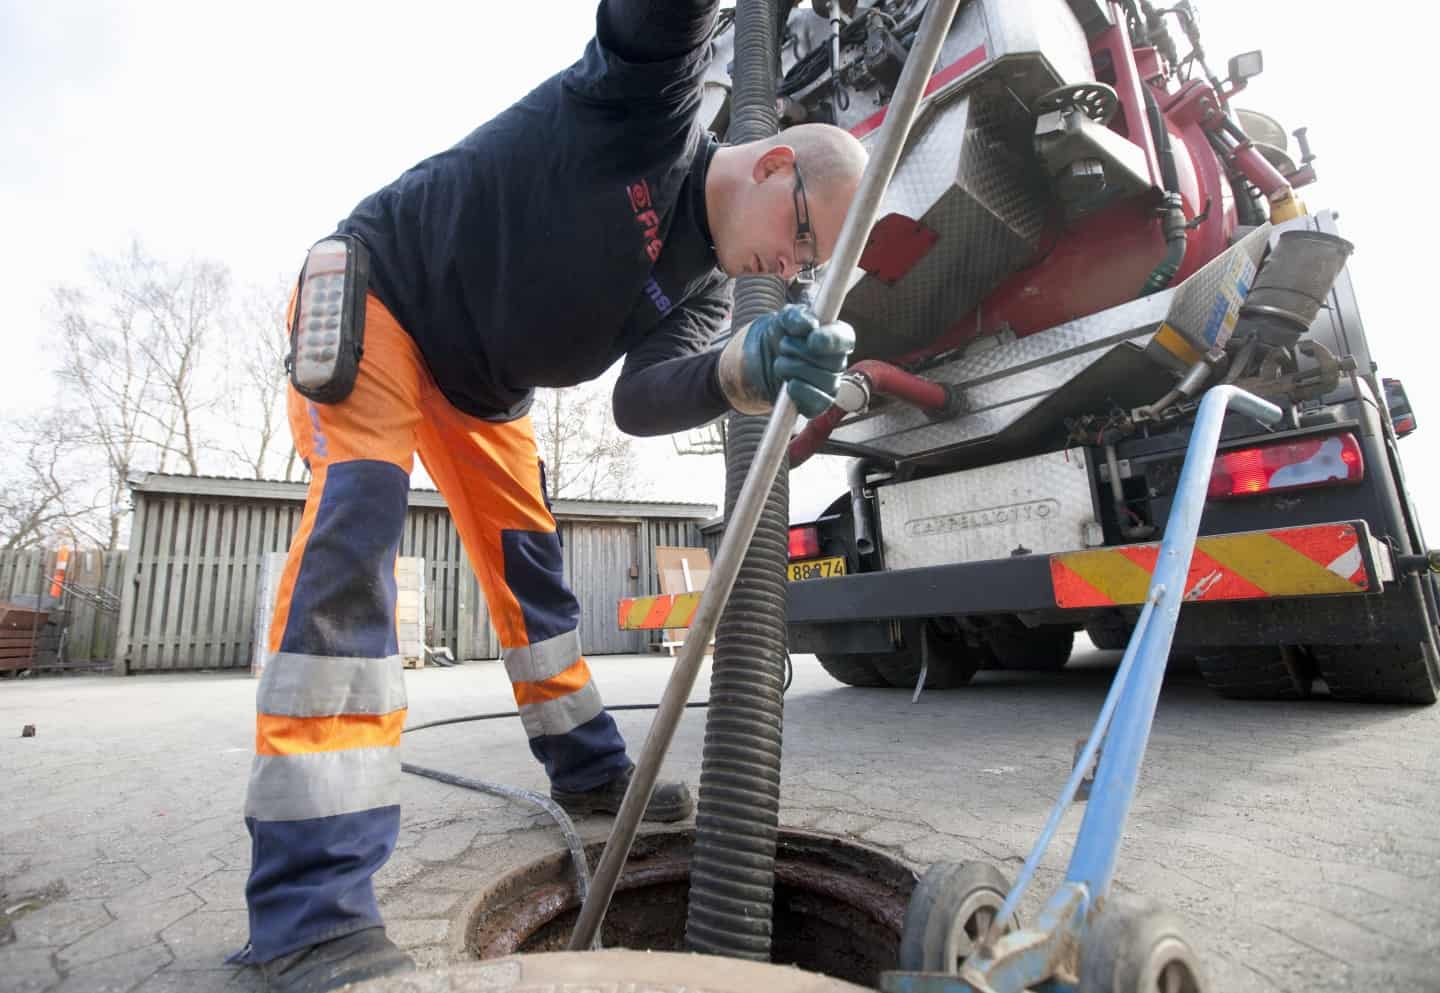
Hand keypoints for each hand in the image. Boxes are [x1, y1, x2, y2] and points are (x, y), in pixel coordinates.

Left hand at [722, 304, 855, 417]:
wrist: (758, 360)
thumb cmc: (778, 335)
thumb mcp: (782, 319)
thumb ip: (795, 316)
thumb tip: (809, 324)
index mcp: (834, 336)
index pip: (845, 338)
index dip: (831, 340)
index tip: (811, 339)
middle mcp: (836, 361)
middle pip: (833, 361)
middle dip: (801, 353)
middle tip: (783, 346)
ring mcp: (829, 384)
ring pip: (825, 381)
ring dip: (794, 370)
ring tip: (780, 363)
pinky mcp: (817, 404)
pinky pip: (819, 403)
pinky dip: (801, 393)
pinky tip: (789, 385)